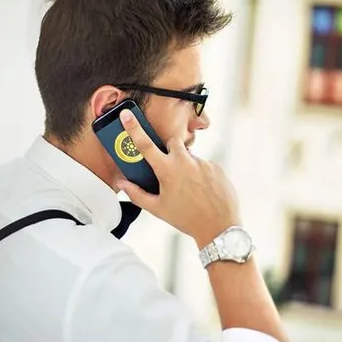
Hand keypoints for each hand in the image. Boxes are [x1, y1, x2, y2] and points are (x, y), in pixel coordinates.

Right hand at [116, 109, 240, 247]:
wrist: (219, 227)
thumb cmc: (186, 219)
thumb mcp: (158, 209)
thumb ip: (137, 194)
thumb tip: (122, 184)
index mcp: (167, 170)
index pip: (145, 144)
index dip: (133, 128)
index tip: (126, 114)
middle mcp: (185, 161)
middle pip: (173, 142)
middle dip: (169, 150)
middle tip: (169, 168)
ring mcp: (203, 162)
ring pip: (190, 156)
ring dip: (187, 166)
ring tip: (190, 188)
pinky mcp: (217, 166)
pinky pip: (205, 165)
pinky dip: (201, 174)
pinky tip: (203, 190)